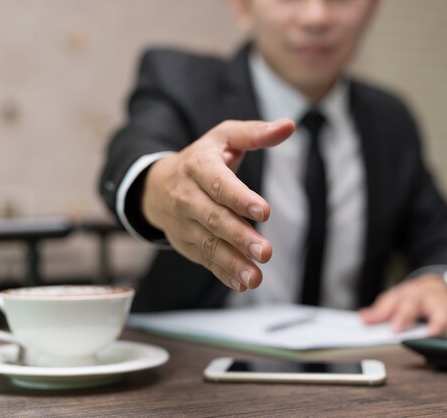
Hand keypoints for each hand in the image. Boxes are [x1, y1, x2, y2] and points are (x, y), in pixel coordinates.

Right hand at [142, 119, 295, 291]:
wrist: (157, 186)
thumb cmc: (202, 159)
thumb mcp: (224, 137)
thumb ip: (255, 133)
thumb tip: (288, 126)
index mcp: (198, 167)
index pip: (219, 184)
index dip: (240, 198)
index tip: (263, 211)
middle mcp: (186, 197)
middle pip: (214, 218)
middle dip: (239, 236)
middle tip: (265, 251)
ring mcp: (184, 224)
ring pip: (209, 244)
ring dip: (233, 262)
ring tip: (255, 277)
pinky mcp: (187, 244)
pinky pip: (205, 260)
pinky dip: (223, 273)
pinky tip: (242, 283)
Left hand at [359, 274, 446, 335]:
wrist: (434, 284)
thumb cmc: (412, 297)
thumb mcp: (393, 299)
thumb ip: (379, 311)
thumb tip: (363, 318)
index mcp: (414, 296)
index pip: (407, 305)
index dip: (401, 317)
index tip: (395, 329)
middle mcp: (433, 300)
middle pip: (436, 309)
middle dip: (435, 322)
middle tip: (431, 334)